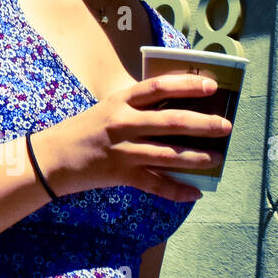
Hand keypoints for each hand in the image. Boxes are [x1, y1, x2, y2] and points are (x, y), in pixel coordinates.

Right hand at [33, 74, 230, 201]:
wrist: (52, 157)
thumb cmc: (84, 130)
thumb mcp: (108, 109)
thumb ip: (138, 108)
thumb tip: (179, 111)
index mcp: (119, 102)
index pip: (158, 87)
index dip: (187, 84)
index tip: (211, 85)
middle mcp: (122, 123)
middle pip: (170, 121)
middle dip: (203, 124)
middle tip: (225, 126)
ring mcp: (122, 150)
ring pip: (168, 154)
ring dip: (196, 157)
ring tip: (216, 158)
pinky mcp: (120, 175)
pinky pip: (155, 185)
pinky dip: (176, 190)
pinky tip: (195, 192)